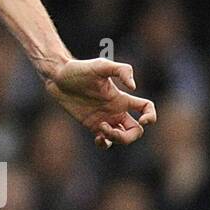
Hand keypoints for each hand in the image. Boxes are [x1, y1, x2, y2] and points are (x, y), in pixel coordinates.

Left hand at [43, 59, 157, 148]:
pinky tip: (98, 138)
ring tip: (101, 128)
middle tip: (111, 129)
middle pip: (136, 131)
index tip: (142, 120)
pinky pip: (105, 141)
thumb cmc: (80, 69)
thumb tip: (134, 87)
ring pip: (121, 138)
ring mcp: (104, 119)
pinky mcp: (91, 125)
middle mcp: (116, 110)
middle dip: (130, 136)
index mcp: (122, 98)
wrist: (58, 77)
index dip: (151, 116)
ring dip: (116, 139)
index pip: (146, 108)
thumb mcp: (101, 65)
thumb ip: (121, 70)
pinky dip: (105, 144)